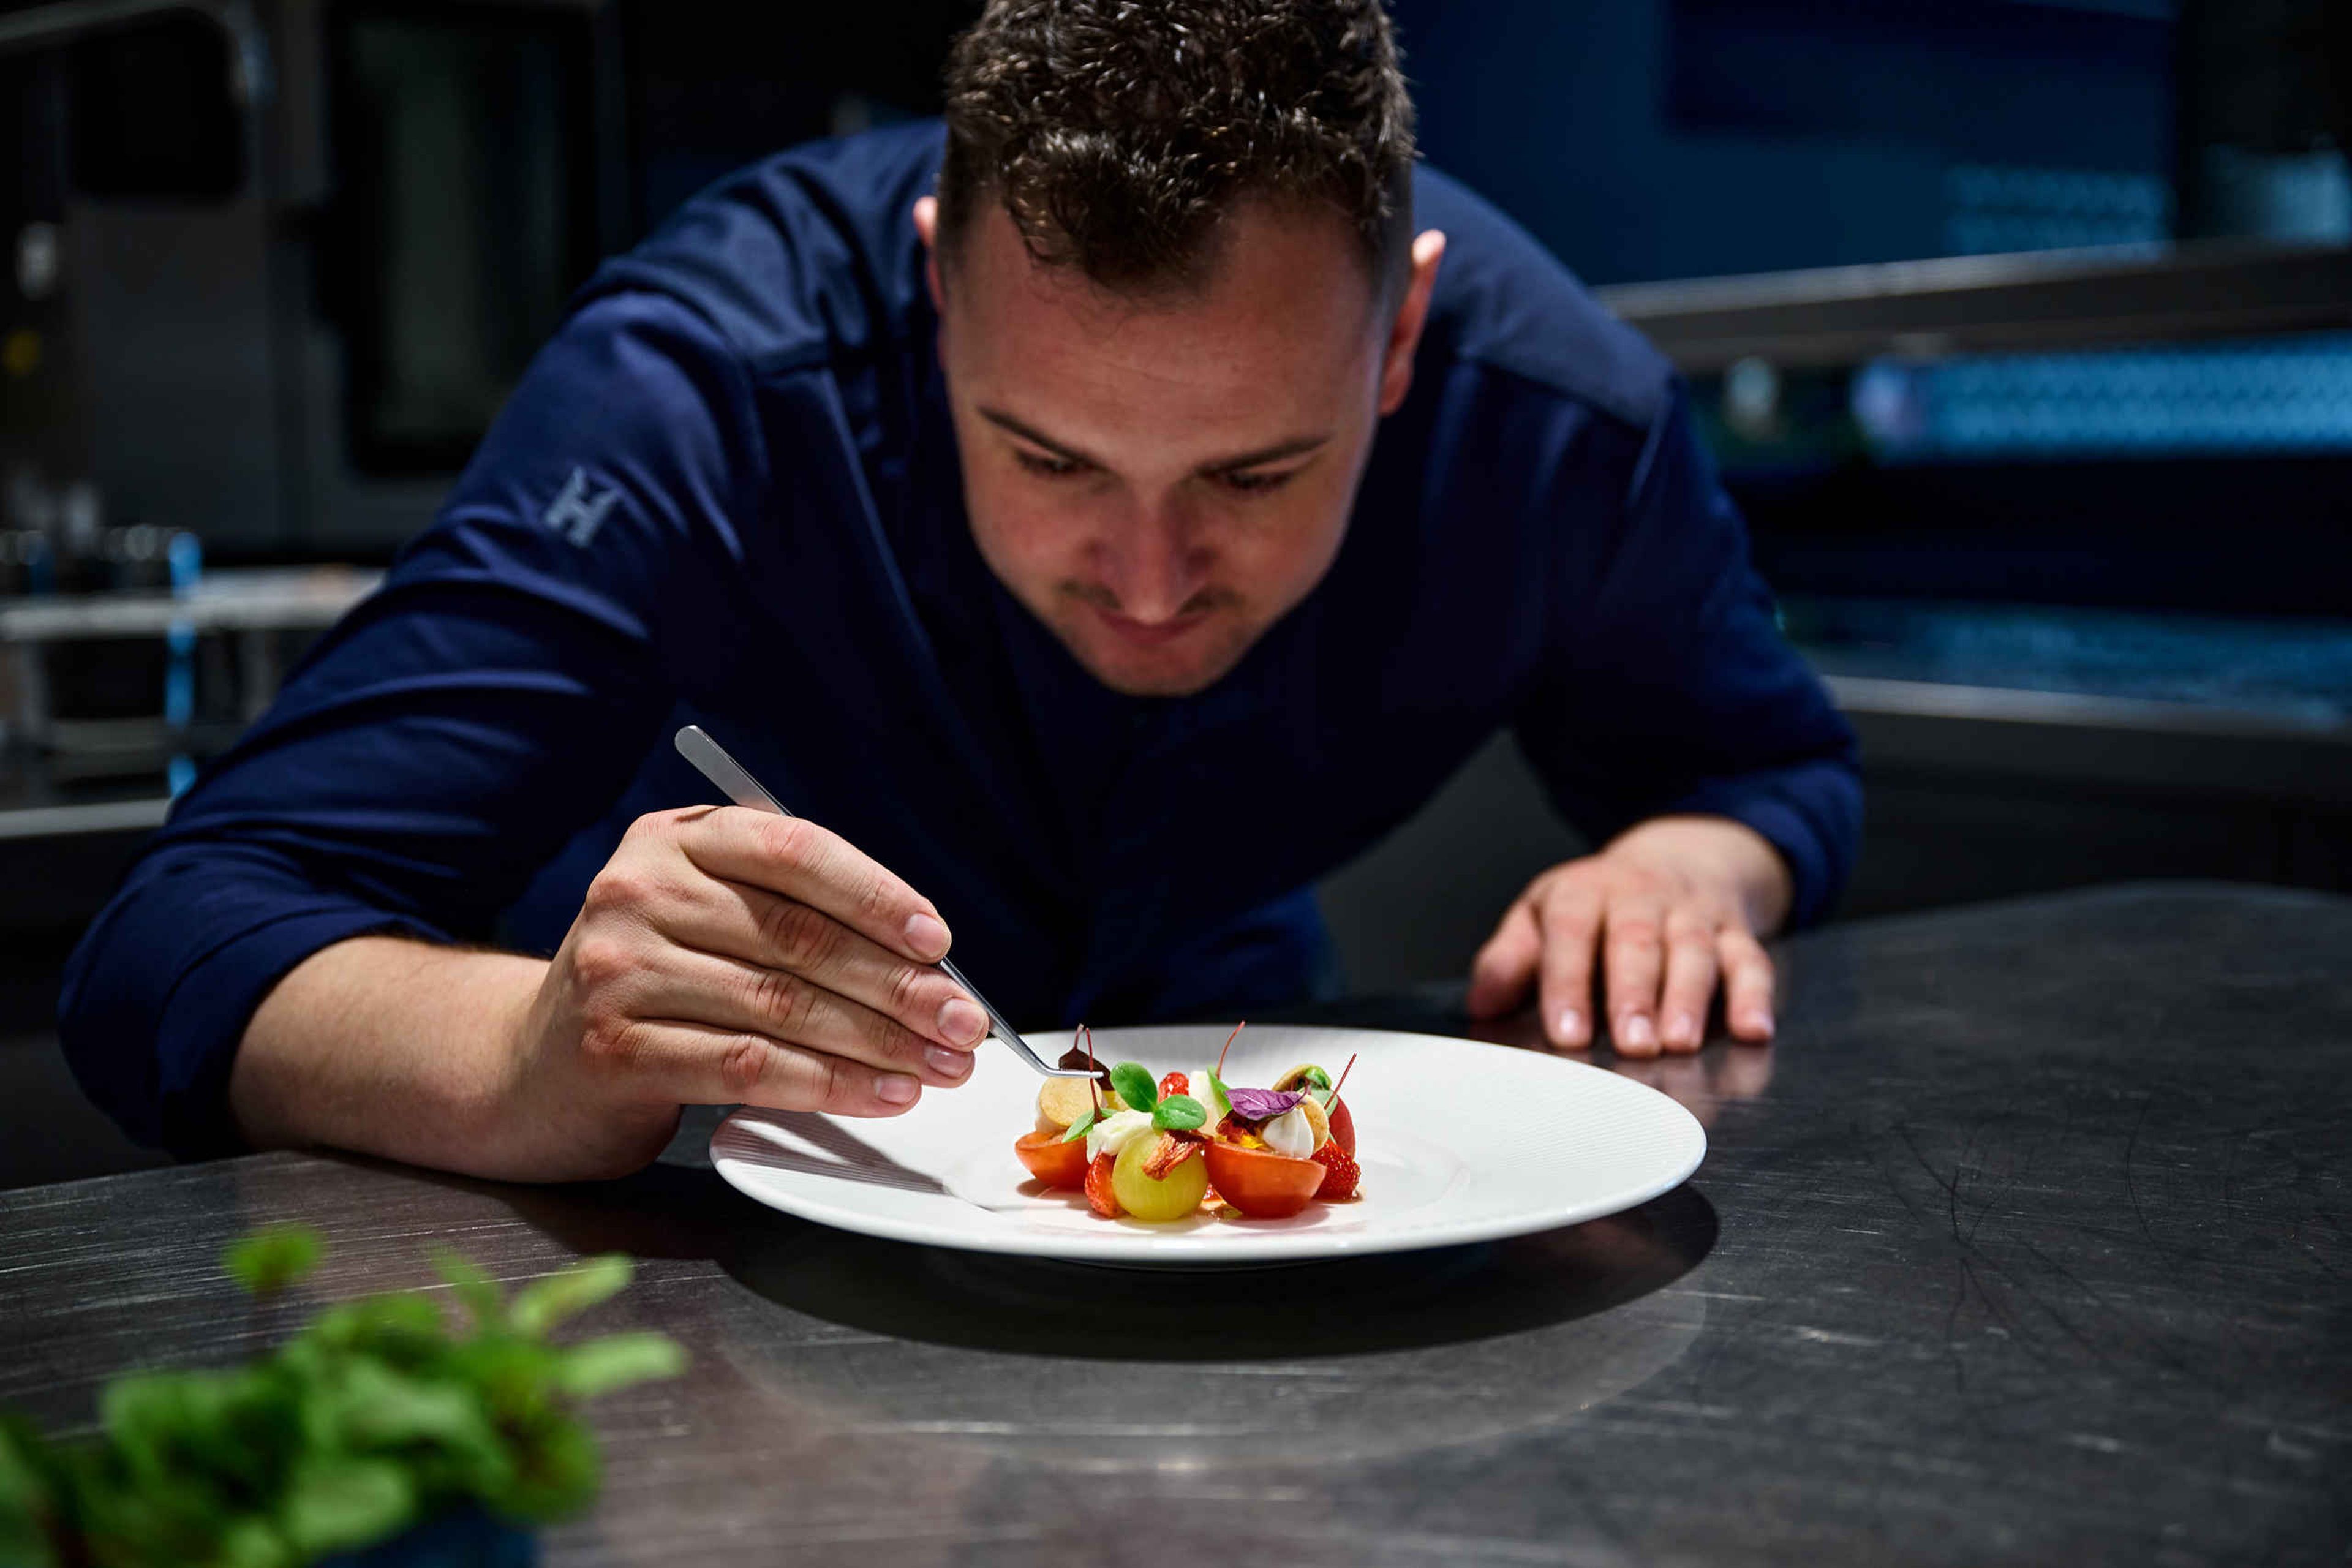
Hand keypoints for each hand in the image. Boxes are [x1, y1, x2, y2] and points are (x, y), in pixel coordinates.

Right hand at [507, 805, 989, 1170]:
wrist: (528, 1068)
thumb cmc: (654, 988)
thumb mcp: (706, 918)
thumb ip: (792, 916)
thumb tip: (927, 962)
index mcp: (675, 840)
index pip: (794, 850)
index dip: (876, 894)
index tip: (940, 941)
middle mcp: (638, 891)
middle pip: (799, 936)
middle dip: (899, 985)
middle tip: (965, 1023)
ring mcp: (619, 969)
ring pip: (782, 1005)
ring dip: (879, 1042)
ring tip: (941, 1066)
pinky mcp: (615, 1048)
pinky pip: (747, 1066)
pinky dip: (828, 1084)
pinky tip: (882, 1096)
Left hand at [1466, 815, 1790, 1057]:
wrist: (1675, 858)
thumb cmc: (1596, 906)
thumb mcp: (1542, 917)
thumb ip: (1511, 959)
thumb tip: (1482, 1004)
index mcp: (1584, 892)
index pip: (1572, 932)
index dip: (1568, 982)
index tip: (1566, 1033)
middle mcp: (1641, 898)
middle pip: (1637, 942)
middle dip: (1633, 994)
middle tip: (1630, 1044)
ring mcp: (1693, 914)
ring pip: (1694, 952)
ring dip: (1689, 999)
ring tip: (1679, 1043)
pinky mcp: (1737, 932)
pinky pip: (1751, 962)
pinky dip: (1755, 998)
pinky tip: (1753, 1032)